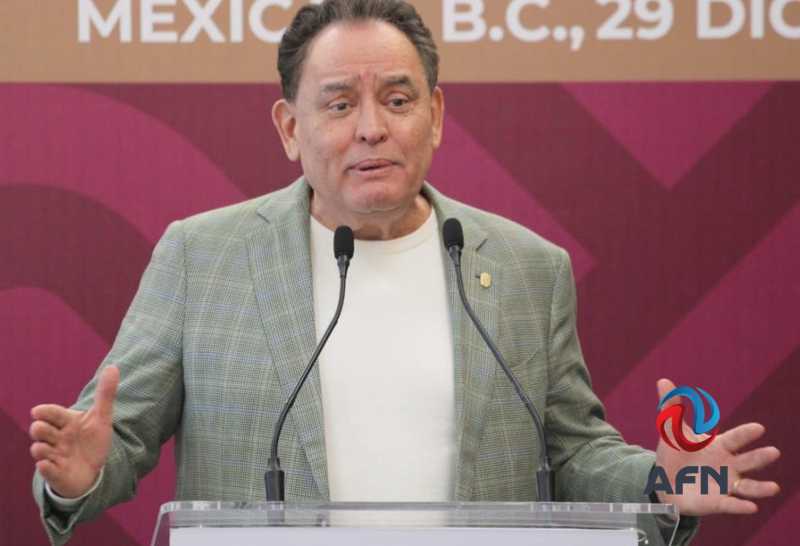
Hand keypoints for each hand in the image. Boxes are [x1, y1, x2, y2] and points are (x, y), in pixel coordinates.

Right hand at [29, 365, 118, 497]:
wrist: (93, 468)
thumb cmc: (92, 440)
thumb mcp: (102, 417)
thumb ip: (106, 394)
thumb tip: (113, 367)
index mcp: (66, 422)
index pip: (51, 413)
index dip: (44, 412)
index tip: (37, 411)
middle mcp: (56, 438)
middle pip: (40, 430)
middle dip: (39, 429)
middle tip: (42, 428)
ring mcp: (55, 455)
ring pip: (40, 450)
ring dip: (40, 448)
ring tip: (42, 448)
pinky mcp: (57, 473)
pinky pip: (47, 471)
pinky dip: (46, 468)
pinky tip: (45, 465)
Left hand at [654, 378, 780, 515]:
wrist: (666, 481)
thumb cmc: (676, 453)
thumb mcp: (671, 431)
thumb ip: (670, 408)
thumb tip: (663, 381)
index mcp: (720, 446)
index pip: (735, 438)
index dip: (746, 434)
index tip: (758, 428)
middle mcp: (728, 465)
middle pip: (748, 461)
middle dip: (760, 457)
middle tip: (773, 452)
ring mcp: (725, 485)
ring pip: (747, 487)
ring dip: (760, 488)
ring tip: (773, 487)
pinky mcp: (718, 503)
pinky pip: (731, 505)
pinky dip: (740, 506)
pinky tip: (750, 507)